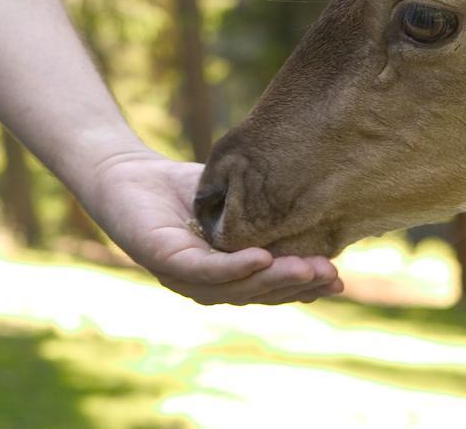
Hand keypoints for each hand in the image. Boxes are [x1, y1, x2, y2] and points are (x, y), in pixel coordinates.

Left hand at [86, 151, 343, 304]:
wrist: (127, 170)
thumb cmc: (184, 188)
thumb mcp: (239, 202)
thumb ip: (269, 216)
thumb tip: (323, 212)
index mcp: (226, 277)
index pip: (268, 290)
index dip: (303, 290)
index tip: (338, 280)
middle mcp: (206, 286)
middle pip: (257, 294)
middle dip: (298, 286)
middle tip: (332, 275)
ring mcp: (183, 277)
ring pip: (235, 288)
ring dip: (274, 280)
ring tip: (308, 268)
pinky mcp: (161, 260)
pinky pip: (203, 270)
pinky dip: (234, 267)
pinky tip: (261, 258)